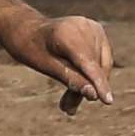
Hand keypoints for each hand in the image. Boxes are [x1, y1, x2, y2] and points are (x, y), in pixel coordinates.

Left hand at [0, 13, 114, 114]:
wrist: (27, 29)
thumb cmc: (31, 48)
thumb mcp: (45, 66)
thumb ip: (70, 79)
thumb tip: (94, 95)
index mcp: (67, 33)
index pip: (88, 63)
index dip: (98, 83)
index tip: (107, 101)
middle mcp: (84, 26)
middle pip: (95, 67)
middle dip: (85, 89)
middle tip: (67, 109)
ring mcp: (93, 27)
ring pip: (101, 65)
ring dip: (88, 85)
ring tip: (67, 103)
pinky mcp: (98, 31)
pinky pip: (101, 59)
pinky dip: (91, 74)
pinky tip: (78, 87)